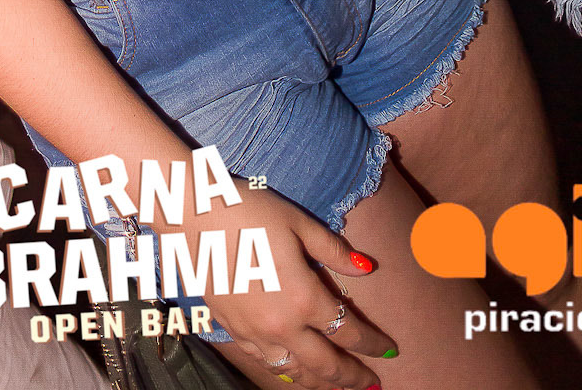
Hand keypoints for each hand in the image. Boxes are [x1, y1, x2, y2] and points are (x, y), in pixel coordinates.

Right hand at [199, 187, 390, 387]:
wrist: (191, 214)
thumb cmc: (248, 210)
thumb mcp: (298, 223)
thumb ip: (334, 251)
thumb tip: (367, 268)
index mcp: (303, 297)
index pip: (348, 331)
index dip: (373, 344)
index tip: (390, 351)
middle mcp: (282, 325)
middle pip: (326, 365)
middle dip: (354, 378)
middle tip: (373, 385)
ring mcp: (254, 333)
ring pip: (295, 372)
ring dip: (322, 383)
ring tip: (338, 388)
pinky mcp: (232, 330)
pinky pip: (267, 362)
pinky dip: (287, 371)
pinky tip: (293, 370)